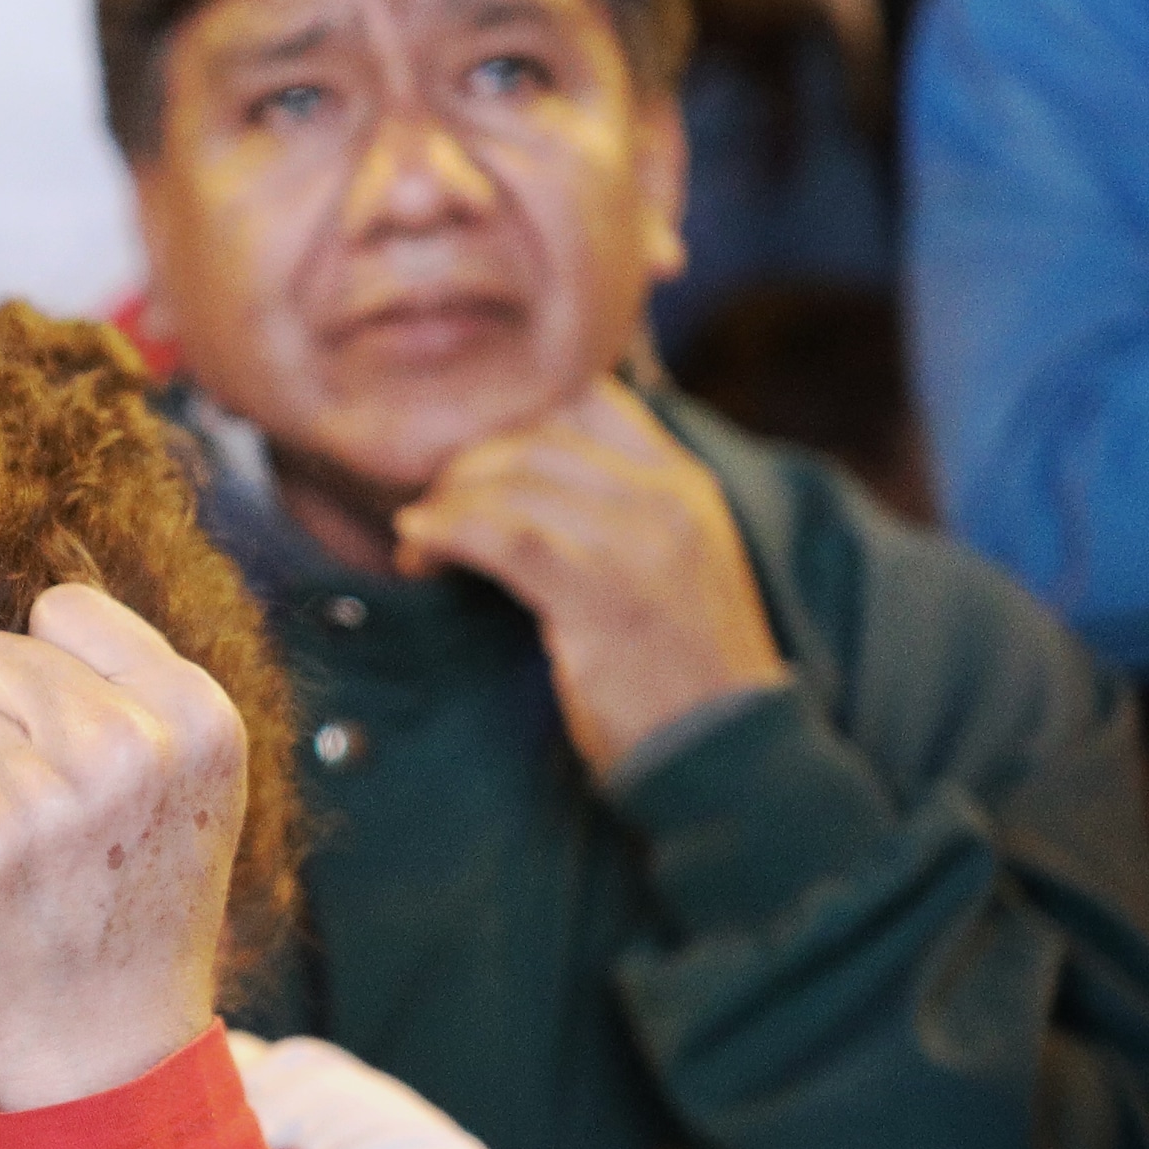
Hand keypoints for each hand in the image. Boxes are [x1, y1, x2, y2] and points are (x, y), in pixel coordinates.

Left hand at [0, 585, 244, 1113]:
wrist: (104, 1058)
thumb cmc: (133, 910)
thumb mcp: (184, 786)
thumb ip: (130, 687)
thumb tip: (42, 604)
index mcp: (191, 716)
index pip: (61, 610)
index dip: (42, 680)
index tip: (65, 752)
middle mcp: (119, 747)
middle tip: (26, 814)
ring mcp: (32, 799)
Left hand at [392, 383, 787, 775]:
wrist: (729, 756)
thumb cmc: (681, 672)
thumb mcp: (673, 566)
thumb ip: (619, 510)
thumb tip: (519, 473)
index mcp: (685, 482)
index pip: (584, 392)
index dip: (509, 412)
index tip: (466, 458)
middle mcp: (667, 497)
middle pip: (534, 433)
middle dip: (463, 463)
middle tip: (428, 508)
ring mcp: (638, 541)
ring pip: (510, 478)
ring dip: (444, 503)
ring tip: (419, 541)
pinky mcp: (601, 593)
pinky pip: (500, 534)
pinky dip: (445, 532)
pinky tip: (419, 549)